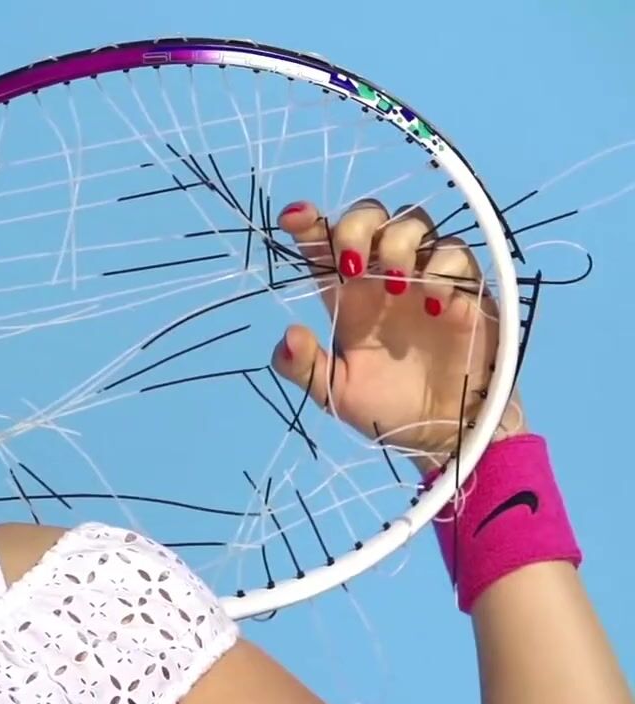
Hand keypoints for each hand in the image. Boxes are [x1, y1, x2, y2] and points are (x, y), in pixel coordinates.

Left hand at [269, 199, 526, 470]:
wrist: (446, 433)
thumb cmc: (387, 408)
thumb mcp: (335, 393)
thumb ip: (304, 367)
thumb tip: (289, 335)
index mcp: (347, 294)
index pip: (324, 243)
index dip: (308, 222)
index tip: (294, 217)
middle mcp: (383, 276)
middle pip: (371, 216)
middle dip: (356, 226)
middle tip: (350, 264)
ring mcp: (425, 277)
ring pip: (414, 223)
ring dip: (397, 242)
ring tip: (393, 283)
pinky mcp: (466, 290)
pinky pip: (456, 254)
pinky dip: (441, 267)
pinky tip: (432, 301)